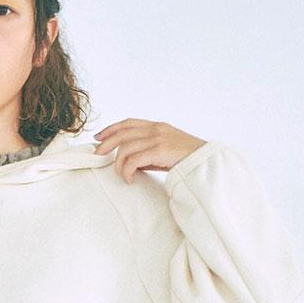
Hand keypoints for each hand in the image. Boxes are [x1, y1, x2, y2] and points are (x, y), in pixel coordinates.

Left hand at [92, 119, 206, 183]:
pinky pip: (133, 160)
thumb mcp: (164, 149)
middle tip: (98, 156)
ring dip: (118, 164)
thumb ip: (147, 149)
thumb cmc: (184, 159)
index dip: (111, 128)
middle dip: (106, 144)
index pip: (128, 122)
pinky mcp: (159, 150)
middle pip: (122, 133)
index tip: (98, 137)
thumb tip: (126, 159)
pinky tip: (130, 179)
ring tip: (122, 175)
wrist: (205, 162)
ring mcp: (158, 138)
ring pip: (125, 148)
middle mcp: (156, 129)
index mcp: (157, 126)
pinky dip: (127, 171)